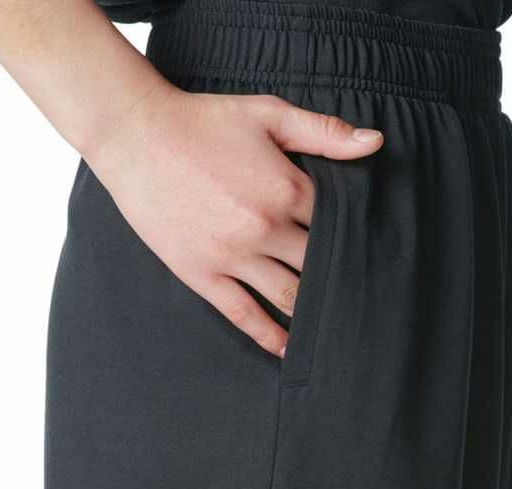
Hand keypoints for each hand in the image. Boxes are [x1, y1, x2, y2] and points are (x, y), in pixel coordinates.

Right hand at [90, 86, 382, 356]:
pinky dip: (270, 336)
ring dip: (313, 313)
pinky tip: (288, 349)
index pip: (339, 225)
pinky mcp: (203, 275)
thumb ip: (323, 132)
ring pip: (289, 296)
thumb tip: (375, 143)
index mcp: (287, 189)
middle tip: (362, 299)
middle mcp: (266, 229)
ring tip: (334, 329)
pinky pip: (244, 315)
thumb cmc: (203, 121)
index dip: (355, 239)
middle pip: (319, 266)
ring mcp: (234, 256)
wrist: (136, 136)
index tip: (370, 255)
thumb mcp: (268, 114)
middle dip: (341, 280)